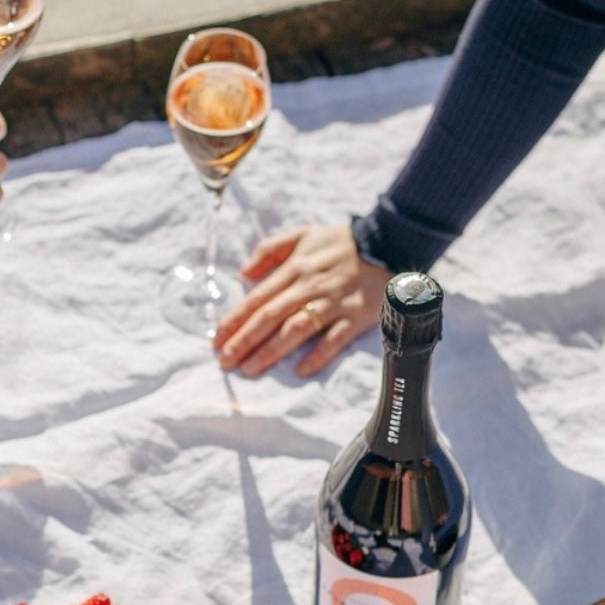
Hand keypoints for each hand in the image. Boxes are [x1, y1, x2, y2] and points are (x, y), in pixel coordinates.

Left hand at [213, 223, 390, 377]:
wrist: (388, 242)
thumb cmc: (340, 242)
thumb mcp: (302, 234)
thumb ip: (269, 250)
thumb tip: (243, 273)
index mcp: (294, 268)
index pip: (257, 298)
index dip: (235, 320)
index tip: (216, 339)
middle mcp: (310, 287)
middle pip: (271, 317)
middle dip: (245, 340)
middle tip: (225, 361)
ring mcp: (333, 303)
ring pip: (296, 329)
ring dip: (271, 351)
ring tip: (251, 369)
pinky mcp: (355, 315)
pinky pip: (335, 339)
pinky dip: (319, 355)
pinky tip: (301, 371)